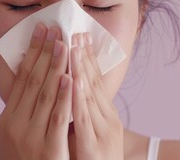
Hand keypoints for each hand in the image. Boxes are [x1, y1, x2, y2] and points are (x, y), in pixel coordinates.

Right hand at [0, 23, 71, 159]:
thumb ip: (28, 108)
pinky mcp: (49, 150)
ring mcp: (31, 138)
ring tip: (64, 44)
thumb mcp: (22, 132)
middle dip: (45, 54)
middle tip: (54, 29)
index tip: (41, 31)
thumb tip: (37, 76)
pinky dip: (65, 96)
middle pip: (33, 82)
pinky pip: (58, 118)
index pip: (22, 79)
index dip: (32, 54)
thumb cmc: (30, 158)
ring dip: (55, 67)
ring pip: (45, 95)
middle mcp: (15, 126)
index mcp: (8, 119)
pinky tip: (70, 77)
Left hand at [70, 32, 124, 159]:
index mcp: (108, 116)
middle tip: (76, 31)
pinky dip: (77, 97)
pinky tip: (73, 79)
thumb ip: (85, 112)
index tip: (80, 36)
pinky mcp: (93, 147)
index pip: (96, 81)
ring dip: (80, 68)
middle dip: (83, 55)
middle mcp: (109, 121)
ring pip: (89, 95)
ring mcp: (103, 133)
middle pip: (94, 82)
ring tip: (73, 44)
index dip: (88, 58)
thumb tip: (70, 88)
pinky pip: (82, 118)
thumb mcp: (93, 133)